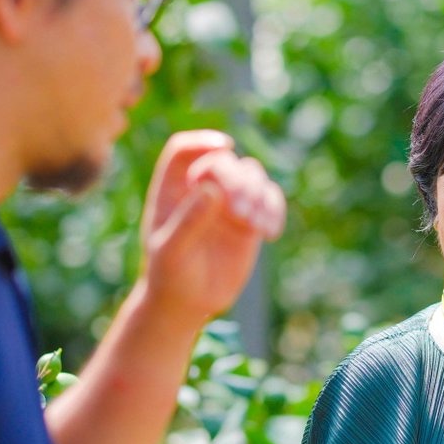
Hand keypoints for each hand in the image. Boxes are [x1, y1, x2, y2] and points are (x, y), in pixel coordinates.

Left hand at [137, 130, 284, 319]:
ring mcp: (228, 200)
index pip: (184, 150)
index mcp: (172, 187)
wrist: (188, 302)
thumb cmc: (169, 275)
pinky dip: (274, 209)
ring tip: (258, 226)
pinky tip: (270, 232)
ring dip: (259, 194)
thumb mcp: (171, 251)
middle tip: (242, 213)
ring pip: (251, 174)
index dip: (202, 141)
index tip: (224, 147)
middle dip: (237, 181)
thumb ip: (188, 221)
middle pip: (224, 161)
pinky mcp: (250, 217)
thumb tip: (213, 189)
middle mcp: (201, 187)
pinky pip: (270, 199)